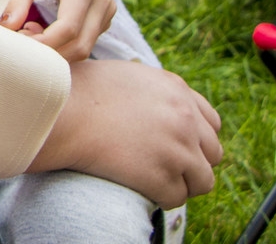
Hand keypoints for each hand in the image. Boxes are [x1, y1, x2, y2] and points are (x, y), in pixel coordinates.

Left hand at [0, 0, 115, 61]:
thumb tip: (5, 28)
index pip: (68, 28)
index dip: (42, 43)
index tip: (17, 41)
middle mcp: (102, 1)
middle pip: (79, 45)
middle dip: (48, 52)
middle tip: (19, 40)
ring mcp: (107, 12)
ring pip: (84, 48)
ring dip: (55, 50)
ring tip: (28, 32)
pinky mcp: (105, 20)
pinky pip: (85, 43)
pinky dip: (63, 45)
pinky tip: (42, 31)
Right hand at [34, 59, 222, 209]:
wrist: (62, 112)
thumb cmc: (77, 92)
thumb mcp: (125, 76)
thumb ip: (153, 93)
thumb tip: (157, 113)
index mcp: (177, 90)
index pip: (211, 123)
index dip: (195, 137)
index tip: (176, 145)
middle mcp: (185, 118)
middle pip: (213, 152)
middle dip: (192, 161)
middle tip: (164, 165)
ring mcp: (179, 149)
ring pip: (203, 180)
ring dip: (181, 182)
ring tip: (153, 178)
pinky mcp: (165, 176)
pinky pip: (177, 198)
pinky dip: (160, 196)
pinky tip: (138, 184)